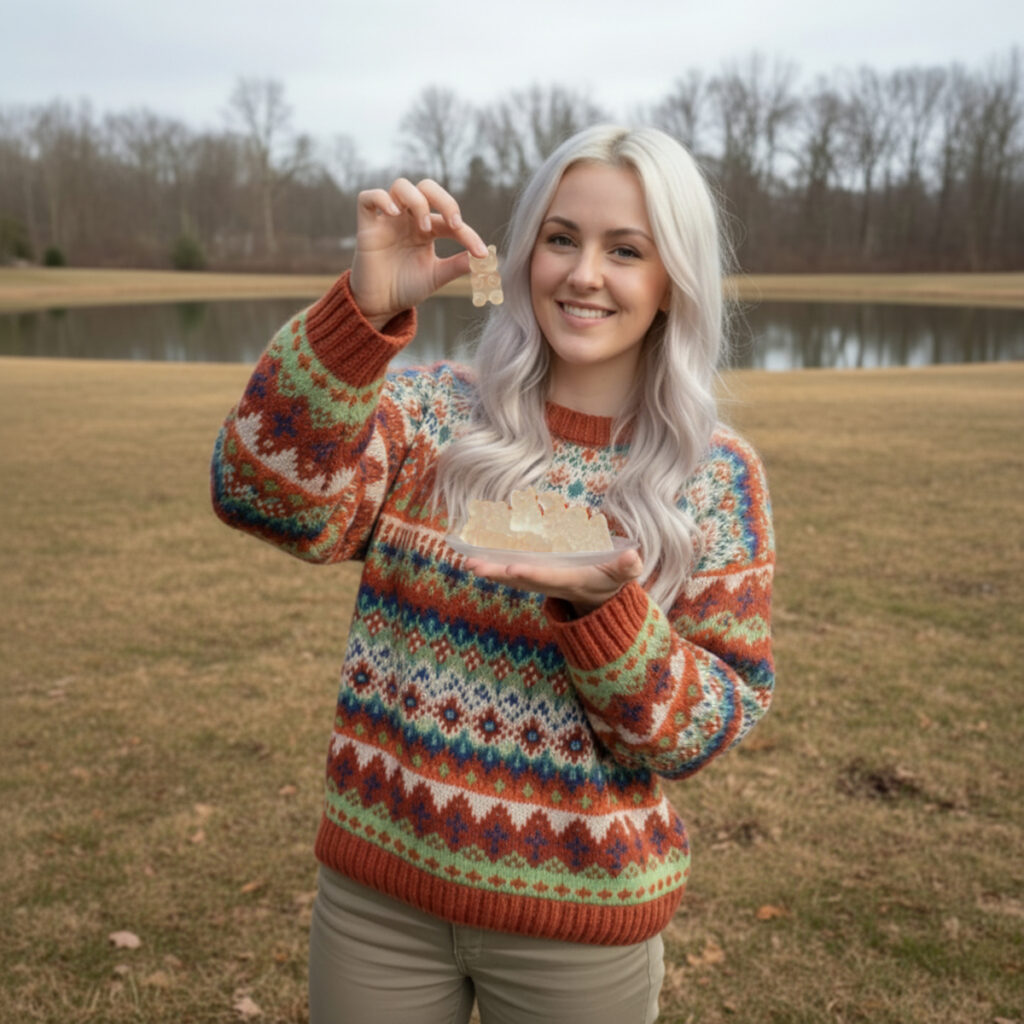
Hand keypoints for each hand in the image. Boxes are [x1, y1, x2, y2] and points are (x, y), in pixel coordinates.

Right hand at [350, 178, 488, 329]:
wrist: (380, 305)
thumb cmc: (406, 288)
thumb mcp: (437, 276)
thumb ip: (459, 265)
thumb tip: (487, 259)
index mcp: (427, 229)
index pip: (450, 219)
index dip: (468, 234)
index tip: (480, 253)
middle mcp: (408, 219)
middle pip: (427, 187)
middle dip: (445, 200)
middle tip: (454, 224)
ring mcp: (388, 220)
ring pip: (401, 186)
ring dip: (417, 201)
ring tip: (423, 228)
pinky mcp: (367, 226)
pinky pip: (367, 198)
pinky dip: (381, 199)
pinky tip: (394, 214)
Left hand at [463, 548, 643, 615]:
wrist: (600, 597)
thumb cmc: (611, 580)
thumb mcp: (623, 574)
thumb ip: (626, 566)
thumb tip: (632, 556)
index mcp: (570, 580)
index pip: (548, 577)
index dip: (532, 573)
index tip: (513, 568)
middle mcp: (550, 582)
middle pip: (520, 578)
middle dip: (498, 572)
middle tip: (474, 567)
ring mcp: (539, 579)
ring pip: (510, 574)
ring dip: (489, 568)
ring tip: (467, 561)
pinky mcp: (533, 573)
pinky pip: (509, 566)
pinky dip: (492, 561)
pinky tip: (473, 553)